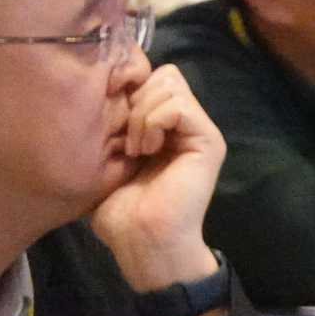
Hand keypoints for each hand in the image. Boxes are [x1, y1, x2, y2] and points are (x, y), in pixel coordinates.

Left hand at [91, 64, 225, 293]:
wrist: (144, 240)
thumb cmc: (122, 210)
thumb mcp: (111, 155)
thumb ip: (119, 121)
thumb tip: (106, 92)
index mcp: (169, 127)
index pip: (153, 79)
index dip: (130, 94)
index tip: (117, 131)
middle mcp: (189, 126)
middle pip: (164, 75)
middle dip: (136, 101)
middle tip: (129, 142)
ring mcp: (201, 132)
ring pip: (170, 84)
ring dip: (143, 114)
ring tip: (138, 148)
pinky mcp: (208, 141)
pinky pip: (178, 105)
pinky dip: (154, 123)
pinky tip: (147, 150)